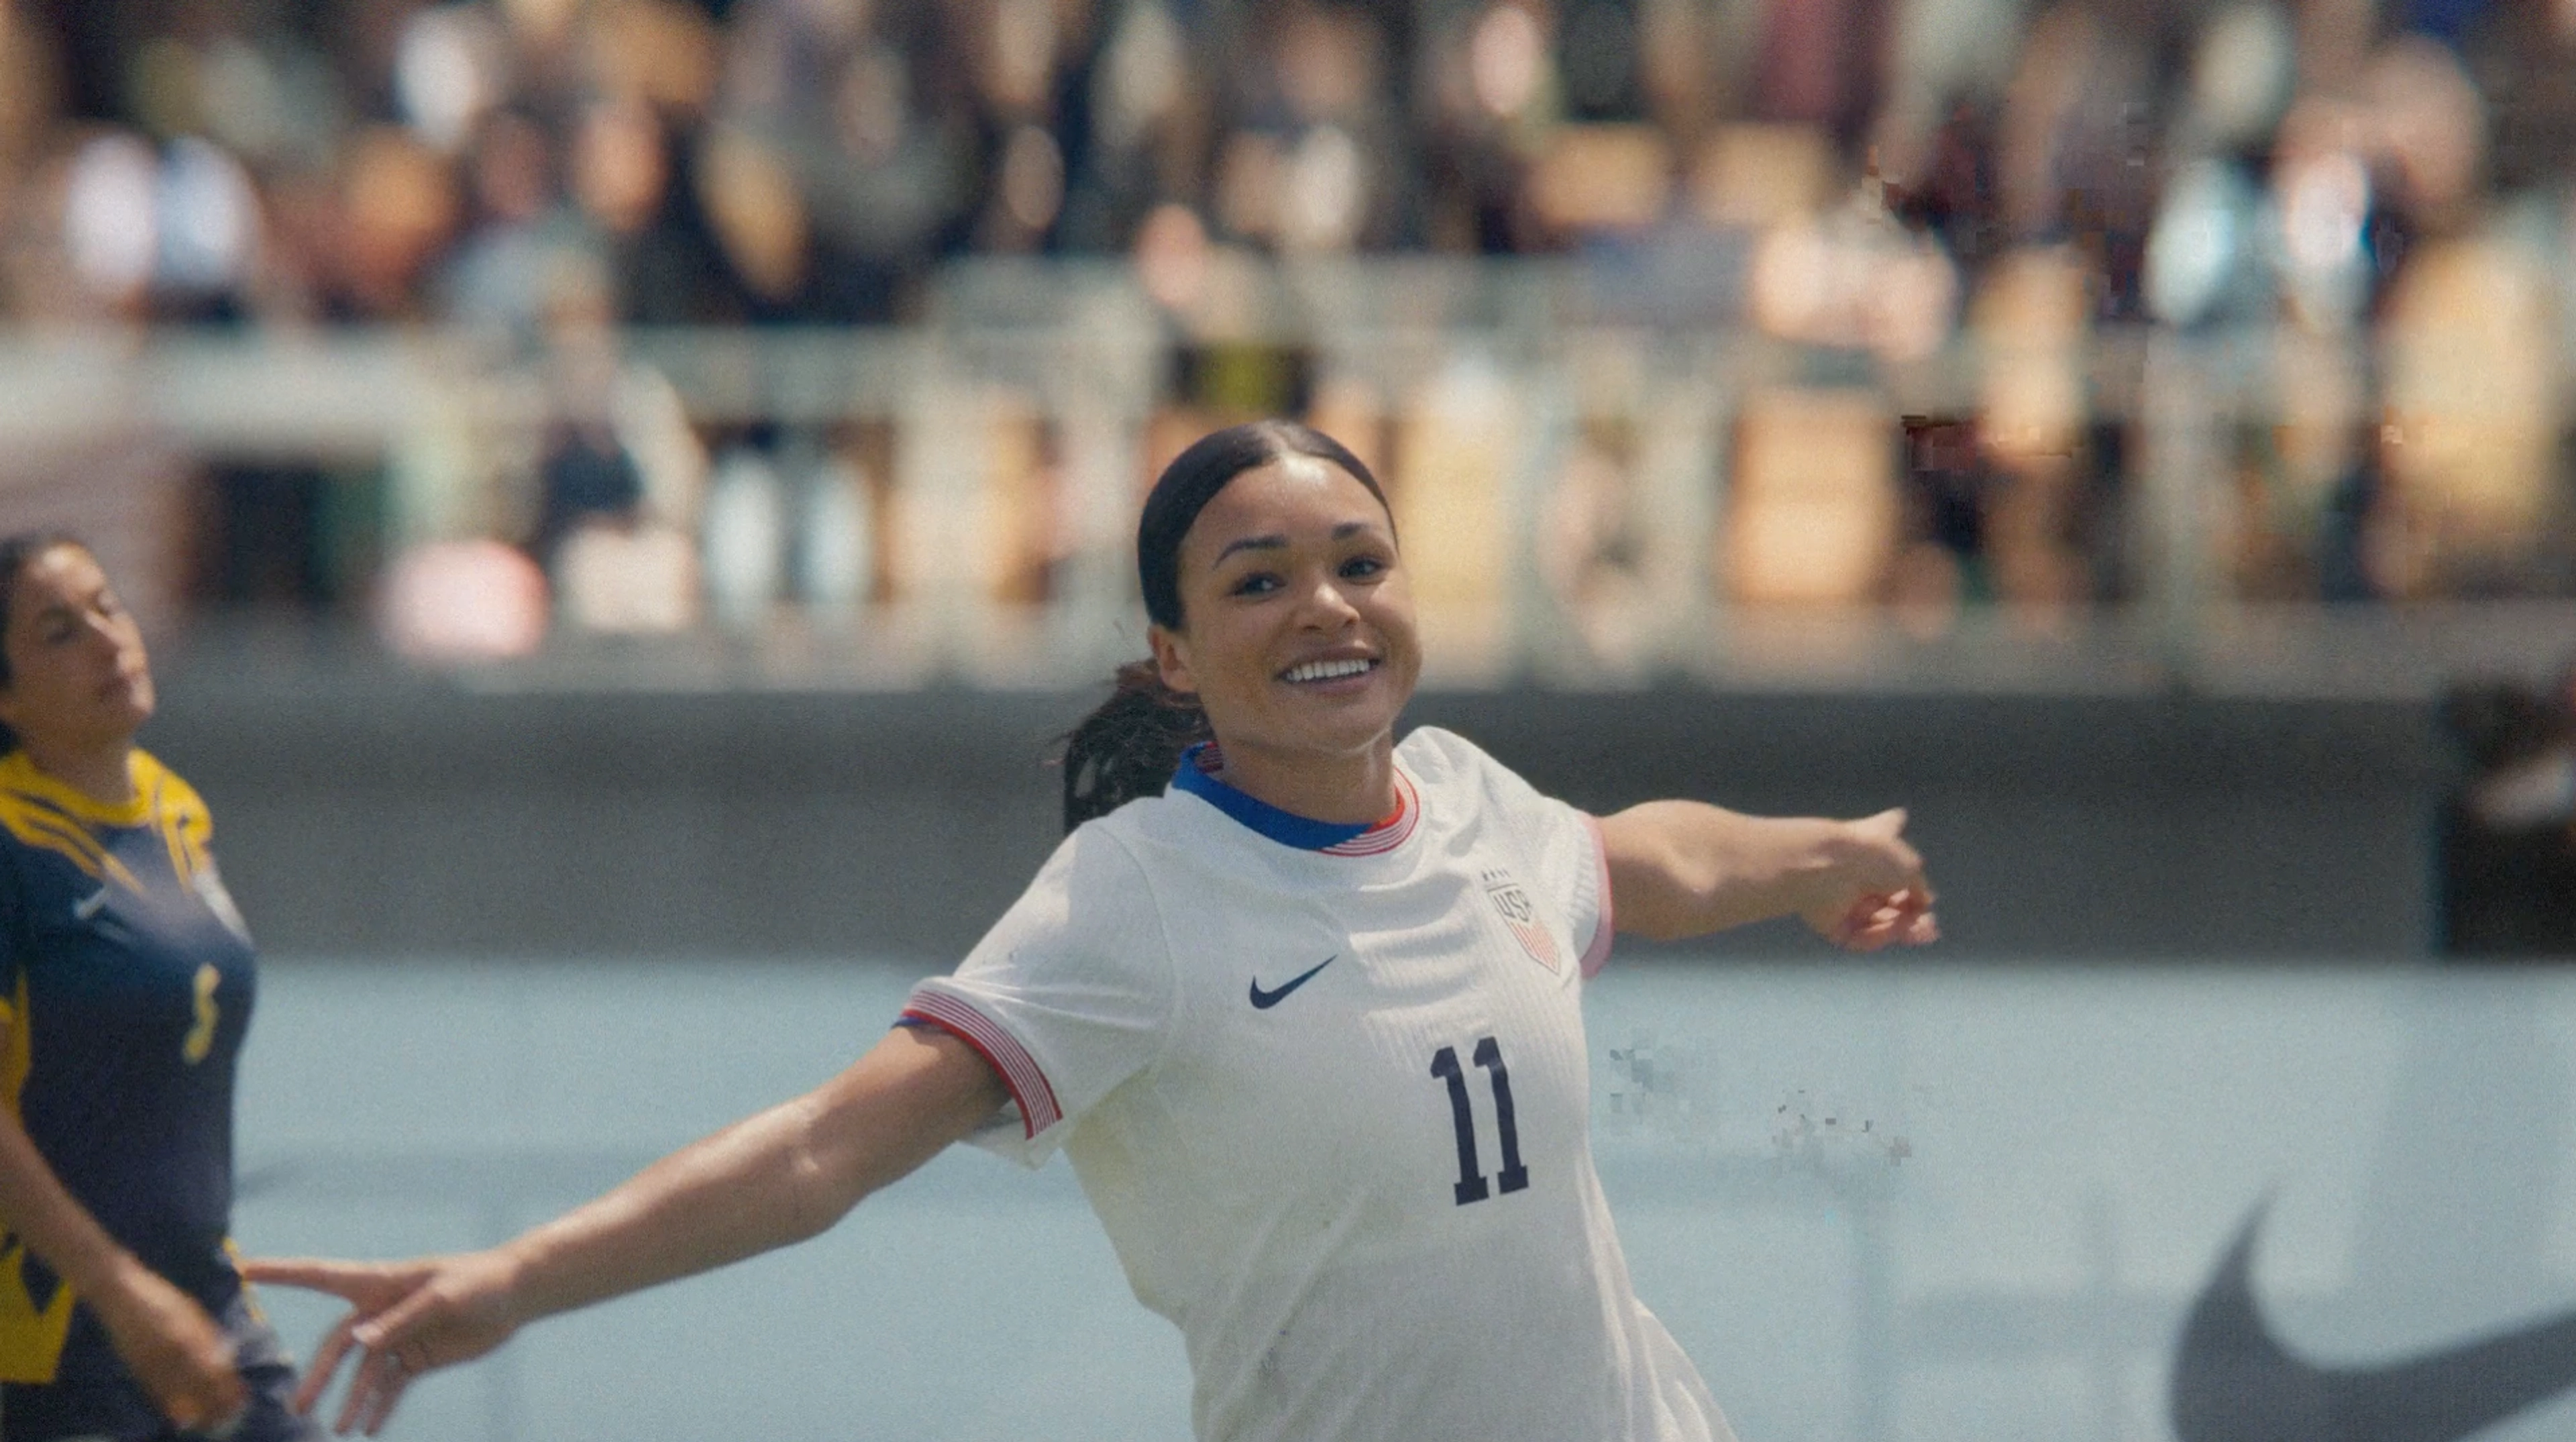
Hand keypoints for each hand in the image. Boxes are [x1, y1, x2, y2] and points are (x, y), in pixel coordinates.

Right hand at [91, 1261, 245, 1434]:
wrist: (120, 1296)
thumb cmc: (162, 1299)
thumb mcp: (192, 1314)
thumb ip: (208, 1338)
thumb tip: (225, 1361)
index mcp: (190, 1338)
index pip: (215, 1372)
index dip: (228, 1390)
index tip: (240, 1402)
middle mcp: (172, 1354)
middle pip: (199, 1388)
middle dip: (215, 1405)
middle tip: (228, 1419)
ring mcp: (152, 1364)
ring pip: (177, 1396)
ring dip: (195, 1411)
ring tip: (208, 1424)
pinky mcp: (136, 1369)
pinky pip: (156, 1393)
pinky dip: (170, 1406)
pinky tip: (180, 1417)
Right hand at [242, 1251, 523, 1435]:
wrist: (516, 1295)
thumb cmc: (478, 1282)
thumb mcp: (441, 1298)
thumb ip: (400, 1320)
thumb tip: (357, 1342)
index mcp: (379, 1283)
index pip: (320, 1275)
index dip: (281, 1272)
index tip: (244, 1268)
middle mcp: (379, 1311)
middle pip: (338, 1346)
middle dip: (319, 1376)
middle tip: (300, 1407)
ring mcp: (396, 1336)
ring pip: (362, 1373)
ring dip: (350, 1400)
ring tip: (338, 1429)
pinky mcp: (415, 1357)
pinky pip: (390, 1386)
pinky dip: (379, 1407)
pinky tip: (367, 1429)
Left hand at [1799, 809, 1939, 951]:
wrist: (1826, 867)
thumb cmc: (1870, 856)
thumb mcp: (1910, 865)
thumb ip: (1920, 885)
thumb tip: (1925, 901)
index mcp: (1873, 849)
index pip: (1893, 857)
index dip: (1912, 878)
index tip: (1929, 897)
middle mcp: (1858, 874)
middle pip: (1889, 902)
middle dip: (1913, 917)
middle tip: (1930, 928)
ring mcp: (1845, 901)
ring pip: (1878, 924)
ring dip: (1902, 929)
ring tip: (1922, 932)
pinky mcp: (1834, 926)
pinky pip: (1862, 937)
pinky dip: (1880, 935)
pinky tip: (1895, 930)